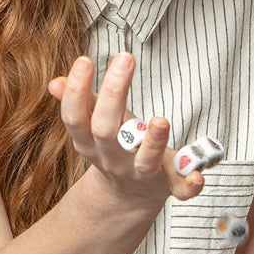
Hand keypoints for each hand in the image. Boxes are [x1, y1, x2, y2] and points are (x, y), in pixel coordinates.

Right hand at [47, 52, 204, 205]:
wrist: (130, 195)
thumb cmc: (116, 145)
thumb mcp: (94, 125)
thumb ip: (81, 103)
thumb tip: (55, 83)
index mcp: (91, 143)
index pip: (76, 118)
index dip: (76, 90)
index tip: (85, 60)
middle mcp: (114, 160)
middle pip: (106, 132)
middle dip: (113, 95)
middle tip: (125, 58)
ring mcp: (142, 174)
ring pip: (145, 162)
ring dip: (154, 142)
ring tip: (161, 119)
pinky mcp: (170, 185)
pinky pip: (181, 190)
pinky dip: (190, 184)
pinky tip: (198, 176)